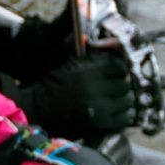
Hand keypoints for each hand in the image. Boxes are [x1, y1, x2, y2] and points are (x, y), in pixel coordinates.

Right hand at [14, 52, 135, 143]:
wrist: (38, 110)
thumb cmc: (51, 85)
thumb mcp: (66, 64)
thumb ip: (84, 55)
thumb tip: (92, 40)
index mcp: (87, 71)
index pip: (118, 66)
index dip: (118, 68)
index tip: (117, 71)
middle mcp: (95, 89)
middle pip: (124, 84)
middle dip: (121, 84)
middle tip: (115, 87)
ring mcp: (99, 108)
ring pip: (126, 101)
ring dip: (122, 100)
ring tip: (115, 100)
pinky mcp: (100, 125)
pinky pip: (122, 118)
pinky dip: (120, 115)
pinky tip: (113, 112)